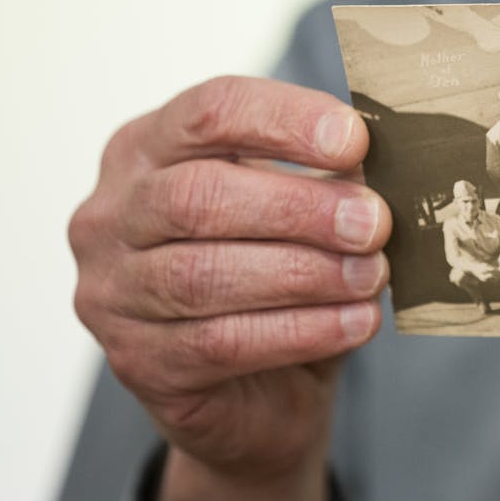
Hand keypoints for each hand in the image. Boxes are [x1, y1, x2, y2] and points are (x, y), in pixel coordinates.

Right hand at [69, 77, 390, 500]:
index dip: (286, 121)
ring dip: (306, 273)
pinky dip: (302, 330)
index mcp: (148, 148)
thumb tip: (388, 158)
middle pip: (199, 195)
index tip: (356, 141)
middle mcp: (111, 215)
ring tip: (372, 275)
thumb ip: (331, 175)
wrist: (260, 388)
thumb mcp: (301, 207)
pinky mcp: (138, 362)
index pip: (209, 112)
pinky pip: (221, 342)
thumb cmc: (277, 270)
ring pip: (205, 274)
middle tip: (374, 223)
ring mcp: (111, 292)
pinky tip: (356, 321)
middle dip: (300, 208)